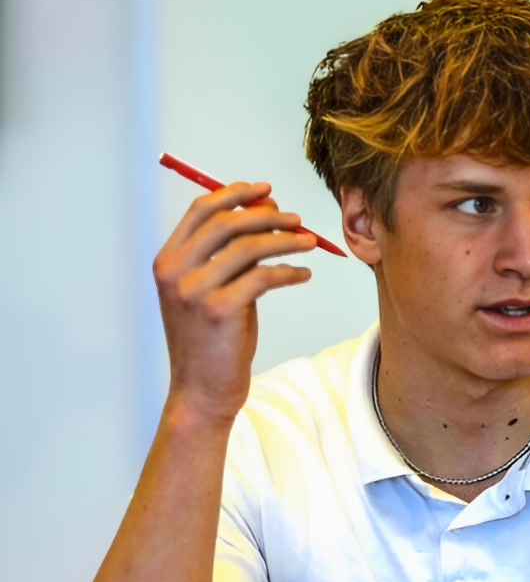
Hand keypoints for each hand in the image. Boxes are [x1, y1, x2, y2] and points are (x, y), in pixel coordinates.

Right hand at [152, 181, 317, 424]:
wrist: (202, 390)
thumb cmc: (212, 341)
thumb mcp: (212, 291)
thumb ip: (229, 255)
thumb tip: (265, 212)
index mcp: (167, 261)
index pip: (200, 210)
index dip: (235, 194)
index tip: (266, 191)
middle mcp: (175, 272)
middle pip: (226, 222)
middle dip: (267, 215)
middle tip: (297, 219)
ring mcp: (194, 291)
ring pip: (248, 248)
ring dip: (285, 240)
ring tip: (310, 242)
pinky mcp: (219, 310)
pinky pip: (263, 277)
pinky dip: (289, 271)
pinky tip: (303, 274)